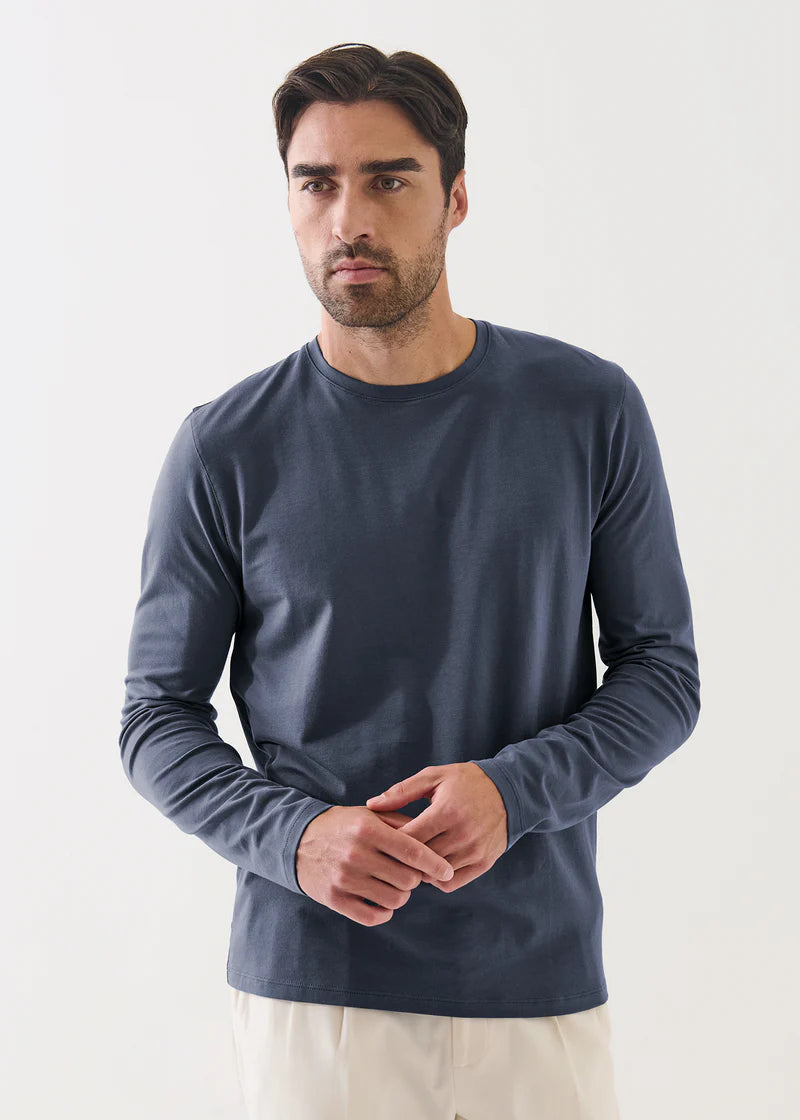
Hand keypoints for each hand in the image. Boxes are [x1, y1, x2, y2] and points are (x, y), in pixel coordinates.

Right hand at [295, 804, 454, 925]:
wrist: (297, 841)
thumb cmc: (342, 826)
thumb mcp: (369, 815)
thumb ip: (400, 823)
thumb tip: (432, 839)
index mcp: (367, 829)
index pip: (412, 851)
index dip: (434, 864)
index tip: (447, 871)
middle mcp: (356, 854)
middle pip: (408, 880)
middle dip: (414, 879)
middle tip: (408, 873)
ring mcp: (345, 879)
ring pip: (394, 900)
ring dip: (400, 895)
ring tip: (393, 884)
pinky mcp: (335, 899)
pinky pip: (373, 916)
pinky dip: (384, 912)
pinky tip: (382, 900)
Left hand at [365, 763, 507, 891]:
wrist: (509, 791)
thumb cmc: (465, 782)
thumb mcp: (434, 777)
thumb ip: (401, 791)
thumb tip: (371, 805)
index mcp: (447, 811)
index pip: (409, 839)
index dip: (391, 842)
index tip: (382, 840)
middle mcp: (463, 834)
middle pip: (420, 859)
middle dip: (402, 859)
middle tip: (391, 854)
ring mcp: (475, 851)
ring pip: (434, 874)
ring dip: (420, 869)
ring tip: (410, 859)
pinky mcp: (484, 863)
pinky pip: (452, 884)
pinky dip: (437, 879)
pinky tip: (431, 865)